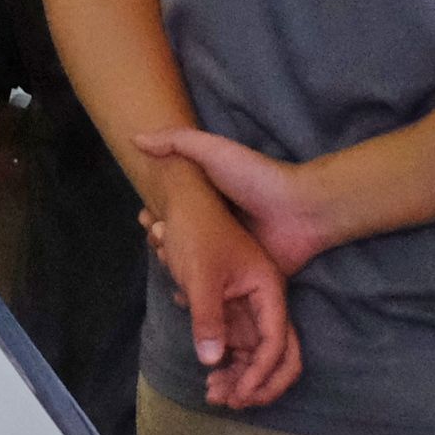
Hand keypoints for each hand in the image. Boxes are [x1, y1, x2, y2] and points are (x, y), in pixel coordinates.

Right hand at [137, 126, 342, 284]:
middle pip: (183, 240)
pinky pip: (219, 293)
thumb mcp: (214, 151)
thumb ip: (177, 141)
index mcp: (211, 201)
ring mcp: (233, 257)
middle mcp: (219, 228)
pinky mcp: (245, 282)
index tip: (142, 219)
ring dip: (177, 270)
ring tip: (165, 265)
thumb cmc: (255, 178)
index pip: (176, 210)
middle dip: (163, 243)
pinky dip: (200, 296)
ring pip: (196, 268)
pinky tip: (183, 294)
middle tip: (154, 241)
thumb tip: (135, 139)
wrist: (299, 211)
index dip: (157, 215)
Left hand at [145, 169, 298, 408]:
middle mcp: (266, 301)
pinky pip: (239, 347)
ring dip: (240, 377)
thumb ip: (207, 317)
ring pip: (256, 355)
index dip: (260, 375)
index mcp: (268, 290)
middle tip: (229, 401)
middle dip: (258, 383)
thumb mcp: (200, 274)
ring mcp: (250, 307)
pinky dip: (228, 364)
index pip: (277, 343)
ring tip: (213, 394)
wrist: (184, 200)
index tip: (238, 395)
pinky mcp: (233, 309)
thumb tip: (212, 361)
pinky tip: (209, 378)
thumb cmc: (197, 232)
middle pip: (279, 355)